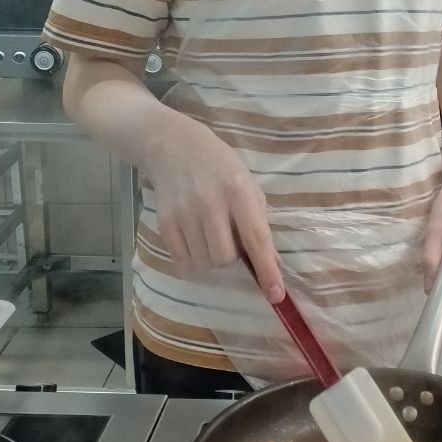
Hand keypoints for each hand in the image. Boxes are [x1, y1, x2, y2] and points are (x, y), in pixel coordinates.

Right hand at [143, 114, 283, 300]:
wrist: (173, 146)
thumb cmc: (219, 166)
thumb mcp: (247, 184)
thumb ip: (259, 222)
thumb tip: (272, 264)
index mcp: (238, 191)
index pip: (256, 238)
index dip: (267, 270)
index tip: (276, 295)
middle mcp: (210, 203)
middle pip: (225, 258)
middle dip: (231, 258)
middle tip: (229, 239)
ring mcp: (184, 213)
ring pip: (204, 263)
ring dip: (212, 259)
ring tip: (210, 236)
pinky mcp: (164, 222)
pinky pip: (182, 262)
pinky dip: (193, 260)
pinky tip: (195, 240)